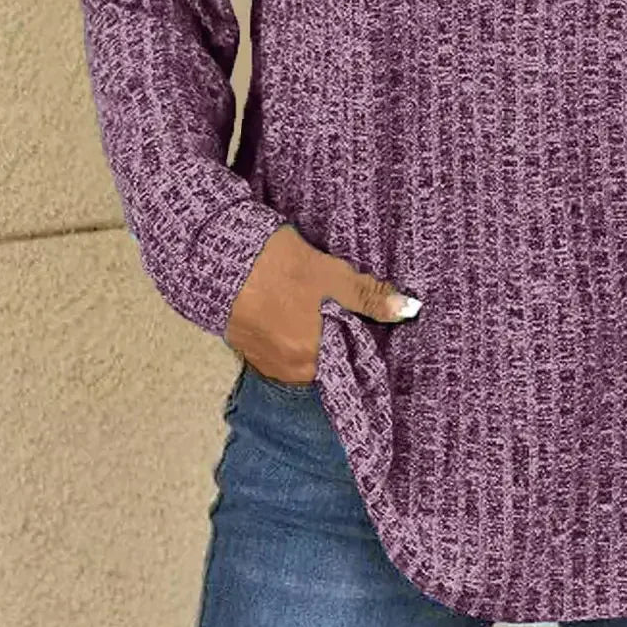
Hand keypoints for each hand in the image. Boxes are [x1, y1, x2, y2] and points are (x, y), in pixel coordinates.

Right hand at [224, 224, 420, 385]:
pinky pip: (283, 349)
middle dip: (338, 339)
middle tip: (340, 307)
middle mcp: (289, 371)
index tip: (368, 327)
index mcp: (313, 359)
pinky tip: (293, 308)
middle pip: (328, 361)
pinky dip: (292, 333)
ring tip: (316, 304)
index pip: (351, 367)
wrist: (217, 255)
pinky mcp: (249, 349)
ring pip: (305, 354)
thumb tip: (409, 309)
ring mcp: (266, 362)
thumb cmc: (279, 266)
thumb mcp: (333, 276)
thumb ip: (370, 297)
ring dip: (314, 336)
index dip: (362, 345)